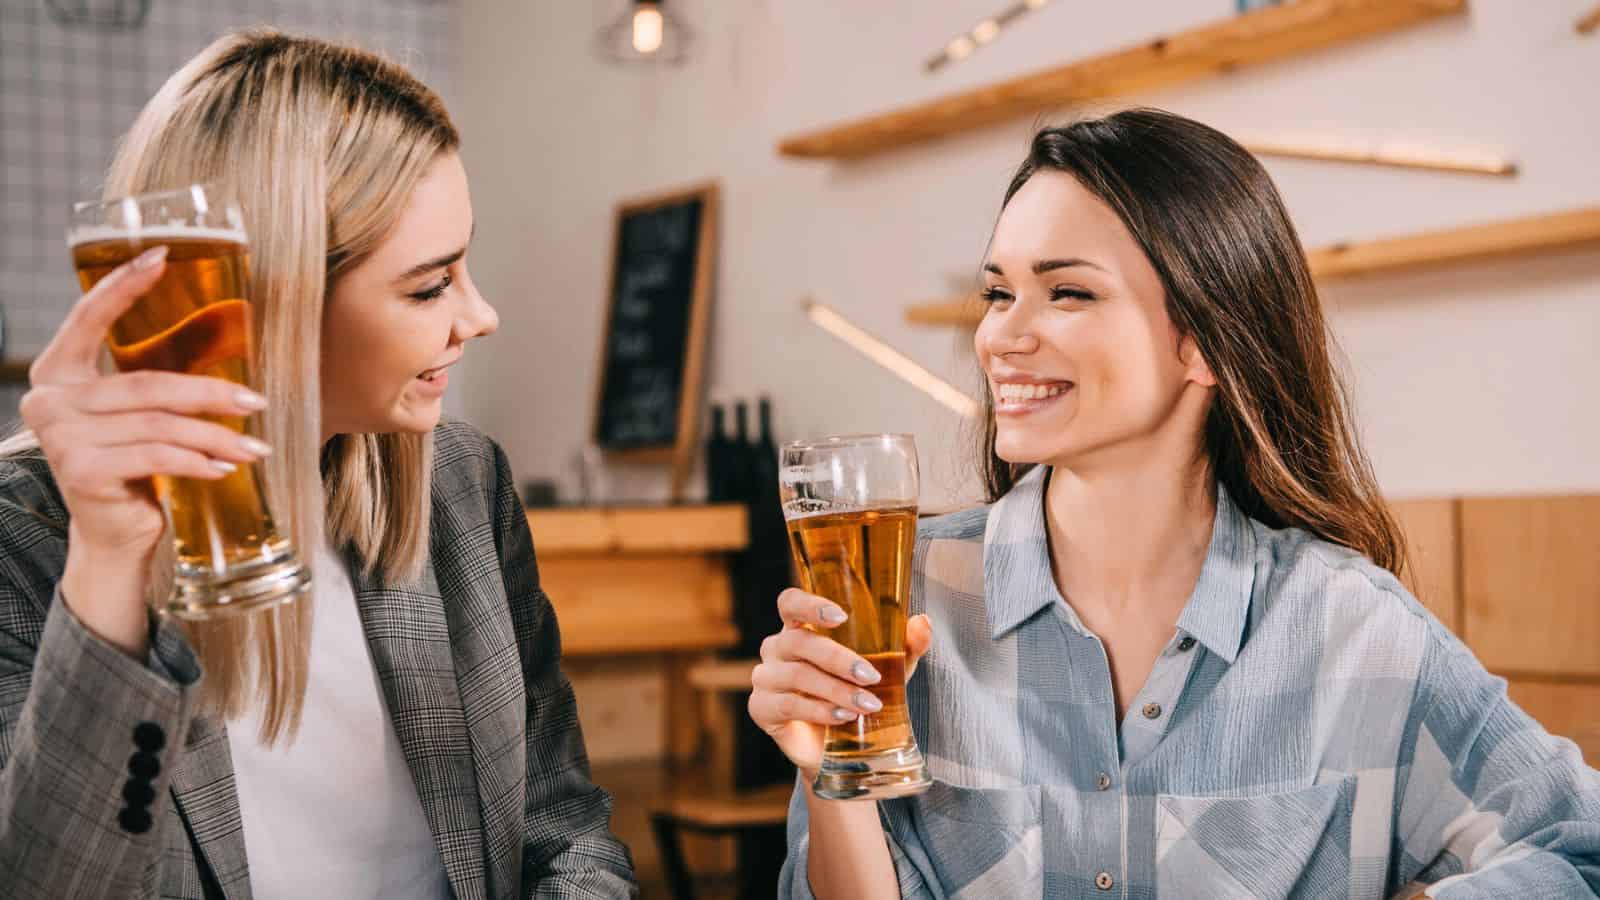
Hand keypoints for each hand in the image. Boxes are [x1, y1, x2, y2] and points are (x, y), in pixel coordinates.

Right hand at [22, 245, 268, 649]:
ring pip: (159, 424)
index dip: (123, 285)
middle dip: (210, 393)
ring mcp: (60, 437)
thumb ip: (156, 379)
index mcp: (57, 373)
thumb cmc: (135, 467)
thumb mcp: (140, 415)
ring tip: (255, 448)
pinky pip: (157, 457)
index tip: (161, 254)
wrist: (113, 537)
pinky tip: (224, 468)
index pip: (87, 318)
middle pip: (146, 385)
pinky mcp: (82, 471)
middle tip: (258, 402)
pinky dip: (198, 461)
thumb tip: (227, 326)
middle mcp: (48, 400)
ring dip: (216, 436)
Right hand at [748, 588, 931, 775]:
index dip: (809, 604)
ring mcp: (765, 678)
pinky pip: (787, 705)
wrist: (841, 748)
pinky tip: (842, 718)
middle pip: (798, 641)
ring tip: (865, 705)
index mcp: (801, 628)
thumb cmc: (859, 694)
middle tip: (871, 676)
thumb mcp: (891, 670)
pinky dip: (818, 711)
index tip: (840, 616)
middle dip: (838, 659)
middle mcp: (777, 647)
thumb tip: (922, 622)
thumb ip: (907, 646)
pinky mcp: (761, 708)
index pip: (790, 602)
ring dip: (835, 690)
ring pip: (795, 675)